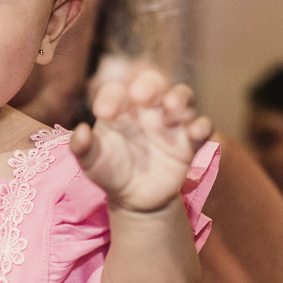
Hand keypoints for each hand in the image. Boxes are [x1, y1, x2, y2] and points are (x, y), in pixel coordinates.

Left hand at [71, 68, 212, 212]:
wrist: (134, 198)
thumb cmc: (110, 172)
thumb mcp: (91, 163)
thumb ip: (83, 148)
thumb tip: (80, 131)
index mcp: (120, 108)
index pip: (116, 91)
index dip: (111, 97)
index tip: (102, 113)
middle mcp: (147, 110)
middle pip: (154, 83)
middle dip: (150, 85)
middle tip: (141, 95)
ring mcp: (170, 124)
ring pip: (183, 98)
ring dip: (180, 98)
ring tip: (172, 106)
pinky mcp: (188, 143)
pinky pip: (201, 128)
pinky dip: (202, 127)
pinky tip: (196, 131)